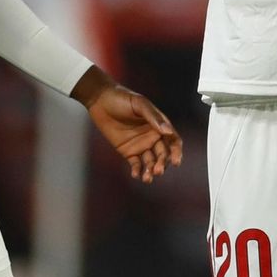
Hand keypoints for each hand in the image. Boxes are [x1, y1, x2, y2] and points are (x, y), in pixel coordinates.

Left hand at [73, 67, 182, 183]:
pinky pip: (136, 164)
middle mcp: (153, 136)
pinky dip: (137, 171)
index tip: (176, 162)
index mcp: (159, 125)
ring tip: (147, 178)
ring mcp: (141, 145)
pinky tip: (136, 175)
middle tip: (157, 170)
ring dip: (151, 171)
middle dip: (162, 164)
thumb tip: (168, 131)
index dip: (176, 152)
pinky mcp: (128, 151)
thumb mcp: (139, 104)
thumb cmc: (122, 98)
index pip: (173, 141)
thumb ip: (153, 117)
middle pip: (162, 154)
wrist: (100, 100)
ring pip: (150, 162)